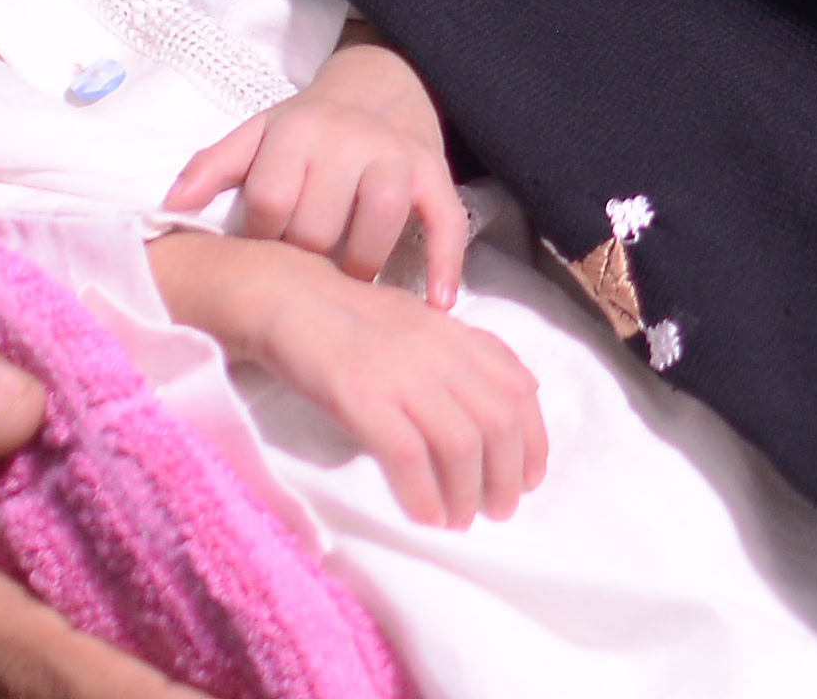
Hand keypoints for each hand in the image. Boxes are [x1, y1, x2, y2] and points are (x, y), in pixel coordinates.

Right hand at [159, 233, 548, 528]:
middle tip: (499, 511)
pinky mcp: (360, 395)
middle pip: (498, 422)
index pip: (518, 388)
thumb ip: (465, 353)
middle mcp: (437, 349)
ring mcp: (400, 371)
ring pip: (460, 443)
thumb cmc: (349, 318)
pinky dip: (423, 493)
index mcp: (455, 332)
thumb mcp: (419, 325)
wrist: (283, 297)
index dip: (533, 439)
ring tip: (460, 520)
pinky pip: (407, 454)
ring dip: (468, 493)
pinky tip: (424, 516)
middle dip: (507, 476)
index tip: (531, 477)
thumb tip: (519, 392)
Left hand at [162, 37, 468, 301]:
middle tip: (306, 272)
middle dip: (309, 259)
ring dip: (363, 267)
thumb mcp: (257, 135)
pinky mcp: (435, 172)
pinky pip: (446, 222)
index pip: (269, 202)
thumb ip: (213, 167)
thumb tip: (168, 207)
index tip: (265, 254)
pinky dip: (444, 264)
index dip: (261, 240)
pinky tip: (436, 305)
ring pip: (380, 221)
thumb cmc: (307, 128)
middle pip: (321, 224)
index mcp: (294, 130)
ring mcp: (395, 154)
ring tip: (350, 287)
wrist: (379, 85)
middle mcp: (346, 138)